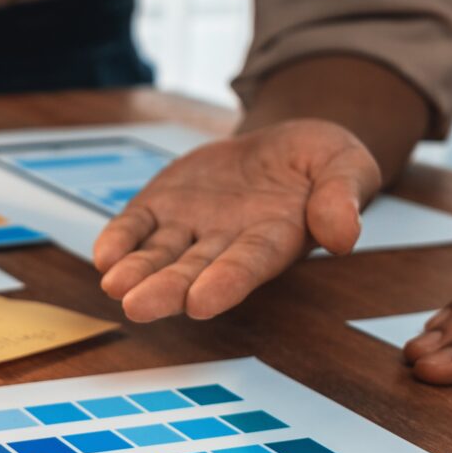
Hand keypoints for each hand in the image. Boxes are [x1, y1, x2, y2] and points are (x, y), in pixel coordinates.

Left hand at [92, 119, 382, 321]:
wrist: (284, 145)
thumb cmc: (321, 162)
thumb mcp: (347, 165)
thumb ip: (343, 195)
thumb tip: (343, 234)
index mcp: (275, 239)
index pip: (247, 264)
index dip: (225, 283)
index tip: (202, 302)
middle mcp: (227, 243)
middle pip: (194, 271)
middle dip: (166, 290)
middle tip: (138, 307)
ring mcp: (192, 227)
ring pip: (160, 256)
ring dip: (136, 272)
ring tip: (114, 285)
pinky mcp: (164, 206)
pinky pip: (137, 226)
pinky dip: (120, 240)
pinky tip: (104, 256)